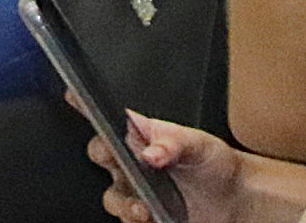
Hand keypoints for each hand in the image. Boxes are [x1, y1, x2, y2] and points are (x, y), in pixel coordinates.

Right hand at [88, 107, 243, 220]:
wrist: (233, 201)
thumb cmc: (214, 163)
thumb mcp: (199, 145)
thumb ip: (175, 144)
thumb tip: (151, 151)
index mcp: (142, 135)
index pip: (109, 117)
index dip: (85, 105)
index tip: (73, 95)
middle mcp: (133, 160)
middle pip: (100, 153)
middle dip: (102, 154)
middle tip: (114, 157)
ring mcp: (136, 189)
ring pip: (111, 195)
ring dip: (123, 202)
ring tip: (142, 208)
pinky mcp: (142, 215)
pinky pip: (126, 220)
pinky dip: (133, 221)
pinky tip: (151, 218)